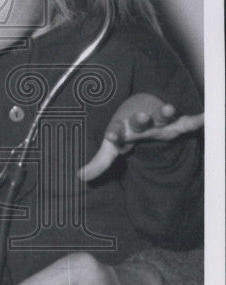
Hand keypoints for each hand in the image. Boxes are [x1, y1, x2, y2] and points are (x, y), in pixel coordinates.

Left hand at [78, 93, 203, 180]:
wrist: (142, 109)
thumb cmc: (126, 131)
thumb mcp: (112, 147)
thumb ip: (99, 162)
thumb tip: (79, 177)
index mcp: (123, 128)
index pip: (117, 132)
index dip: (114, 135)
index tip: (110, 137)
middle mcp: (140, 122)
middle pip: (140, 120)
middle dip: (140, 118)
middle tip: (140, 116)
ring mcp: (158, 121)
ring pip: (162, 115)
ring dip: (165, 111)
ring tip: (169, 108)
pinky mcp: (175, 122)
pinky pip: (187, 122)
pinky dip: (196, 119)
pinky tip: (206, 117)